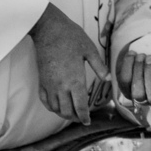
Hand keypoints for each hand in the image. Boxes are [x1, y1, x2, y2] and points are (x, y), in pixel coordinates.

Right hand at [28, 3, 111, 124]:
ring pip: (55, 108)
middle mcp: (61, 86)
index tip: (88, 122)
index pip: (80, 106)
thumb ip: (99, 66)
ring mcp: (49, 84)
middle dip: (75, 117)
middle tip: (81, 118)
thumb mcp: (90, 49)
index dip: (84, 117)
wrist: (48, 28)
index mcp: (75, 80)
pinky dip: (51, 107)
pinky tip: (56, 106)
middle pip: (67, 111)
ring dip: (63, 114)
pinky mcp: (41, 80)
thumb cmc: (71, 37)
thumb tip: (108, 79)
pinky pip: (44, 100)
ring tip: (71, 113)